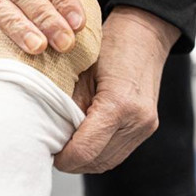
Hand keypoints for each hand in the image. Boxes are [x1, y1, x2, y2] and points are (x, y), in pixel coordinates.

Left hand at [55, 7, 180, 173]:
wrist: (144, 33)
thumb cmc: (110, 45)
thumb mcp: (79, 72)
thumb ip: (67, 106)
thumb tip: (50, 134)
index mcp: (119, 105)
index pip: (85, 150)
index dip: (63, 158)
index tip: (48, 153)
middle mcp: (137, 120)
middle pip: (96, 161)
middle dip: (71, 161)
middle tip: (51, 150)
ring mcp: (145, 126)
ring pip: (107, 162)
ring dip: (84, 161)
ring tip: (65, 148)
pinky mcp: (147, 127)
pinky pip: (118, 153)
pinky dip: (98, 153)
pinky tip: (83, 143)